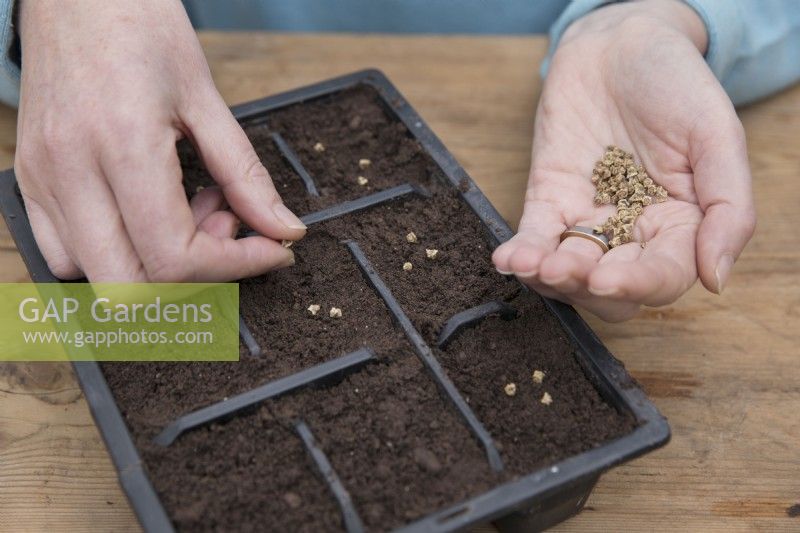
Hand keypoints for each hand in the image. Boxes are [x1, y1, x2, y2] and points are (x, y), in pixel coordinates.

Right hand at [15, 0, 305, 281]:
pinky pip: (65, 252)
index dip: (235, 266)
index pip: (174, 255)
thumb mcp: (206, 97)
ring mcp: (41, 179)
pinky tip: (149, 212)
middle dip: (194, 275)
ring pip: (93, 277)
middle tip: (227, 228)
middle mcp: (70, 171)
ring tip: (189, 211)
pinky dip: (117, 251)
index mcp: (121, 145)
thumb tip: (283, 229)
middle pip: (130, 286)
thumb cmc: (138, 26)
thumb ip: (246, 174)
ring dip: (154, 265)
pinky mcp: (30, 180)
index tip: (271, 250)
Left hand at [492, 0, 755, 320]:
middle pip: (611, 289)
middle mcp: (633, 232)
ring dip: (549, 277)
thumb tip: (716, 279)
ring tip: (533, 265)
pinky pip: (535, 236)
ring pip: (568, 271)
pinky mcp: (549, 200)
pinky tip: (508, 259)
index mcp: (680, 225)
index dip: (636, 286)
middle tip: (565, 270)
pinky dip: (521, 254)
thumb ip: (727, 207)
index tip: (607, 279)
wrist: (621, 45)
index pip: (663, 277)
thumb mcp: (718, 136)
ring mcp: (588, 218)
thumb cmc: (676, 84)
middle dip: (586, 288)